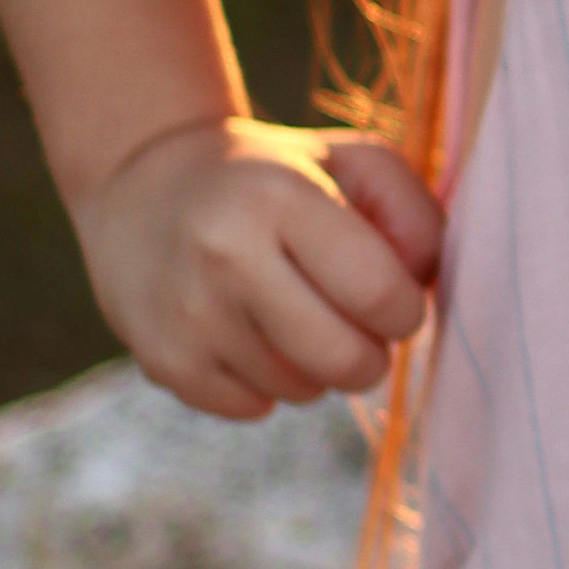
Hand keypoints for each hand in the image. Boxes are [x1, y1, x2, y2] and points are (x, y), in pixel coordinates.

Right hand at [73, 115, 443, 422]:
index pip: (380, 294)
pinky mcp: (163, 361)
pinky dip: (268, 385)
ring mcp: (189, 314)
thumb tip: (425, 286)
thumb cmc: (273, 176)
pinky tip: (251, 335)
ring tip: (295, 314)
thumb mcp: (350, 160)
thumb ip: (413, 212)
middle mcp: (227, 257)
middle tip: (360, 325)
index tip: (396, 296)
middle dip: (373, 354)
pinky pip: (253, 408)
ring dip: (317, 367)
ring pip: (303, 390)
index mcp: (281, 197)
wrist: (143, 182)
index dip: (406, 308)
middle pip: (344, 360)